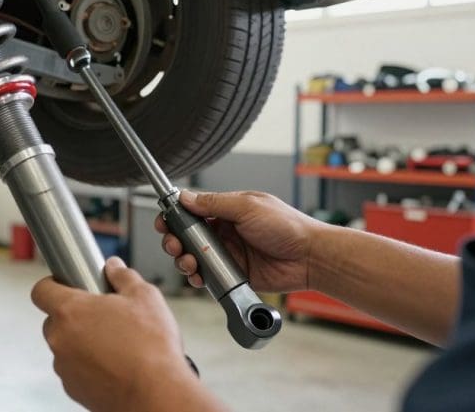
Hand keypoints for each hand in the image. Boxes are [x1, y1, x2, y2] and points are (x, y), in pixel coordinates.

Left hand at [31, 257, 197, 411]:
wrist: (156, 394)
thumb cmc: (151, 346)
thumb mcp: (144, 297)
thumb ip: (123, 276)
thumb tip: (114, 267)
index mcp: (70, 311)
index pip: (41, 290)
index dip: (52, 284)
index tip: (66, 284)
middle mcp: (60, 339)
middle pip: (54, 320)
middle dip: (74, 316)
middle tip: (102, 315)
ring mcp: (65, 367)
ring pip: (66, 346)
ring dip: (82, 342)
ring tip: (114, 343)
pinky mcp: (74, 389)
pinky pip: (75, 370)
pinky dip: (88, 365)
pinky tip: (114, 364)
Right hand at [155, 190, 324, 292]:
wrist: (309, 257)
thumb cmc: (286, 226)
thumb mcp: (247, 206)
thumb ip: (214, 203)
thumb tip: (186, 197)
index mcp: (227, 211)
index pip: (192, 211)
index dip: (175, 216)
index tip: (164, 221)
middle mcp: (225, 232)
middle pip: (187, 236)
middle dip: (175, 240)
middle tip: (174, 245)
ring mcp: (228, 254)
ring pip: (193, 257)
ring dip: (184, 259)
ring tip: (188, 261)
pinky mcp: (233, 275)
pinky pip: (208, 277)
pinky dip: (197, 277)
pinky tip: (198, 276)